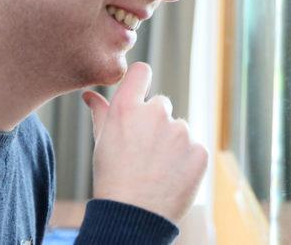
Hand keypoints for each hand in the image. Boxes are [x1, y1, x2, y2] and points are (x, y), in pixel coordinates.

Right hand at [82, 62, 207, 222]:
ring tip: (156, 169)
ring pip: (179, 129)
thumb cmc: (112, 178)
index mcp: (128, 108)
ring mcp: (181, 131)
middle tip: (143, 151)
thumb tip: (90, 95)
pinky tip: (171, 177)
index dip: (140, 80)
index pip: (141, 72)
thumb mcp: (102, 142)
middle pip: (160, 104)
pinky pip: (194, 148)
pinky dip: (186, 160)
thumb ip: (101, 113)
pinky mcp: (199, 150)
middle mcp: (156, 113)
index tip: (139, 92)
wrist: (132, 218)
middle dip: (155, 123)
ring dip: (172, 143)